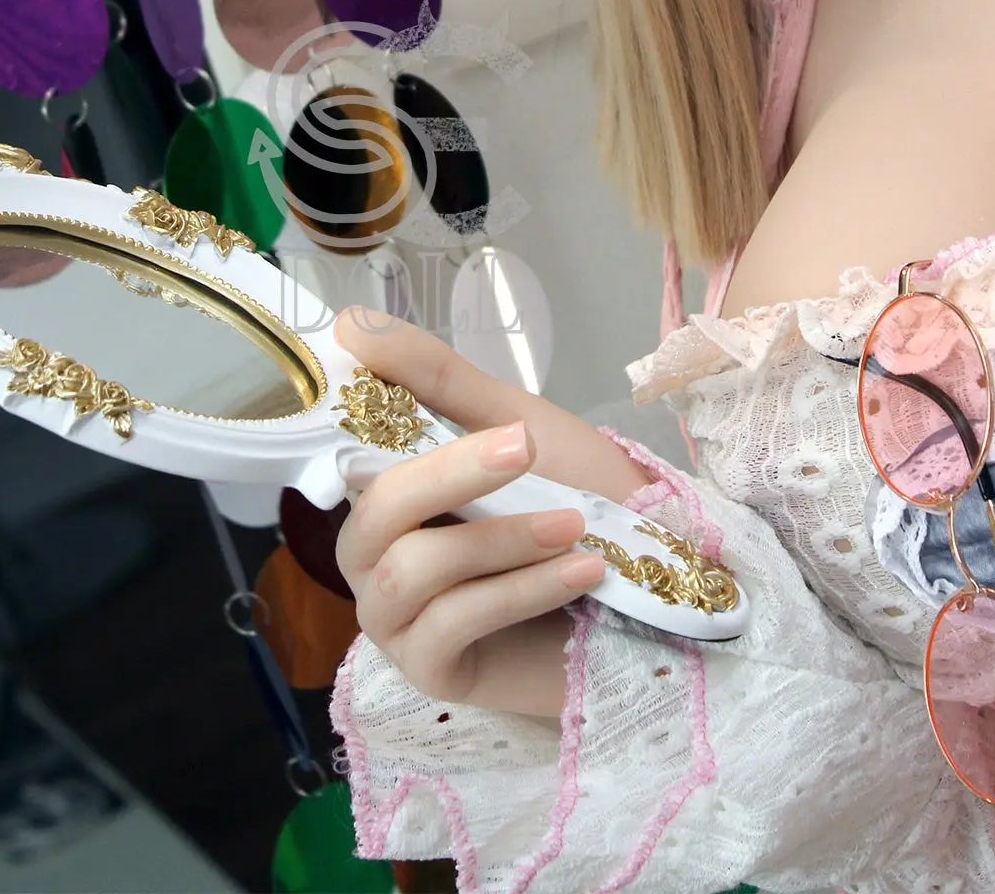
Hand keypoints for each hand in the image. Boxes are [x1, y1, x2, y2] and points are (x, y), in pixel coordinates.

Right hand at [332, 305, 651, 715]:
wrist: (650, 591)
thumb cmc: (576, 498)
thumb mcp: (514, 423)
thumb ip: (434, 378)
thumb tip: (347, 323)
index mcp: (388, 487)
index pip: (344, 451)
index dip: (353, 413)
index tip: (383, 379)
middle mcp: (376, 554)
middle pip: (376, 512)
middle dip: (450, 474)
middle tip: (523, 445)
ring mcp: (396, 618)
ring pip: (411, 572)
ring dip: (501, 541)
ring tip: (574, 525)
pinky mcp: (430, 671)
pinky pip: (453, 625)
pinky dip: (521, 591)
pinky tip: (581, 573)